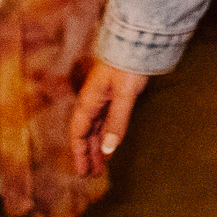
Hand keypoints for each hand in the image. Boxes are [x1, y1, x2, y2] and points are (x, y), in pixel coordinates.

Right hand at [69, 59, 149, 176]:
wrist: (138, 42)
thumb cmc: (128, 66)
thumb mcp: (124, 95)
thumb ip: (117, 121)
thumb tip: (108, 149)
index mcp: (89, 102)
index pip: (79, 133)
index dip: (79, 153)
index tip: (82, 172)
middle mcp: (93, 102)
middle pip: (87, 133)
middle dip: (89, 154)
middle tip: (93, 175)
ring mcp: (104, 98)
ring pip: (97, 128)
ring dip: (98, 147)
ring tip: (101, 166)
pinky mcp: (116, 95)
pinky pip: (107, 120)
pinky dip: (107, 135)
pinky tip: (109, 144)